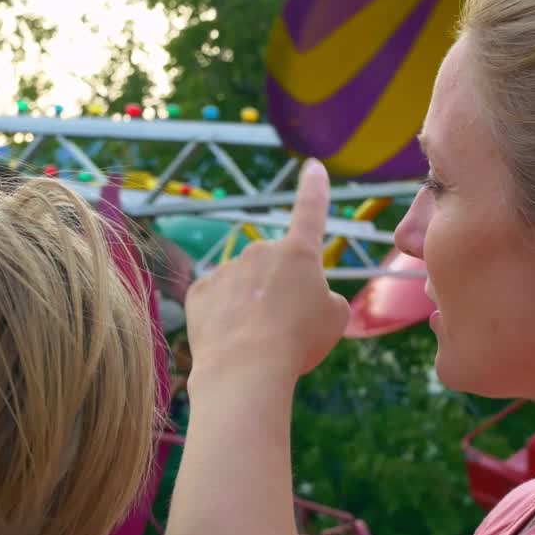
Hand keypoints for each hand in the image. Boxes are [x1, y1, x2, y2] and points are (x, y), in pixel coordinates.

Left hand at [184, 159, 349, 389]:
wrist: (245, 369)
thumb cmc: (298, 342)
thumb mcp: (334, 319)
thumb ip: (324, 297)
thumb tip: (307, 297)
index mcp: (299, 253)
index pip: (311, 210)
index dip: (314, 188)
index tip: (312, 166)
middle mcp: (260, 251)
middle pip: (275, 266)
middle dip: (280, 288)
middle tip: (286, 326)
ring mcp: (226, 269)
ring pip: (244, 284)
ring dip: (252, 304)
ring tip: (258, 341)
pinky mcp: (200, 291)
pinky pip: (217, 299)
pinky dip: (225, 316)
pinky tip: (231, 339)